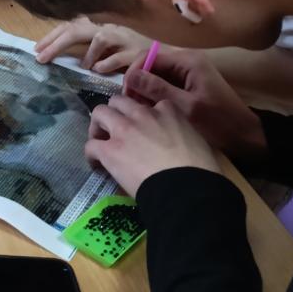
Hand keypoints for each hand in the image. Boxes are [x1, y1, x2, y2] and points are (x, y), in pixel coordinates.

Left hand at [35, 17, 150, 73]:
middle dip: (57, 43)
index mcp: (99, 26)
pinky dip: (107, 62)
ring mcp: (123, 39)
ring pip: (100, 38)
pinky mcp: (136, 52)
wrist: (164, 54)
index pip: (70, 26)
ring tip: (78, 66)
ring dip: (86, 52)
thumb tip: (58, 52)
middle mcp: (109, 28)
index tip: (36, 49)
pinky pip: (119, 56)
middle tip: (41, 58)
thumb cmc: (130, 52)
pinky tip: (98, 70)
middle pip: (78, 29)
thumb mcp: (105, 47)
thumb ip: (85, 47)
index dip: (52, 36)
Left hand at [86, 93, 220, 196]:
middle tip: (117, 130)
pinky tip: (97, 165)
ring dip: (99, 126)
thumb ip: (181, 132)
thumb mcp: (197, 140)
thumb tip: (175, 143)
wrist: (188, 190)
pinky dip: (91, 154)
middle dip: (117, 113)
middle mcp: (143, 114)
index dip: (145, 116)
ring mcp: (124, 130)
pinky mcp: (110, 150)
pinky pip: (91, 145)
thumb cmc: (201, 171)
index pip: (151, 104)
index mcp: (168, 111)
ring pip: (100, 112)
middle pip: (120, 101)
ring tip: (101, 141)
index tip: (145, 128)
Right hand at [123, 48, 266, 163]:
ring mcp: (189, 74)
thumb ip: (157, 89)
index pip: (149, 56)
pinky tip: (152, 111)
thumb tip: (130, 76)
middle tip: (131, 105)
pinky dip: (156, 96)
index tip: (126, 95)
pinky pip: (165, 85)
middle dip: (138, 82)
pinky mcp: (189, 86)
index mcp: (188, 61)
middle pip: (152, 64)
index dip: (134, 72)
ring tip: (139, 110)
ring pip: (157, 75)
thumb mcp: (186, 107)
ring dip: (146, 90)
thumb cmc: (219, 122)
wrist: (247, 138)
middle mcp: (187, 62)